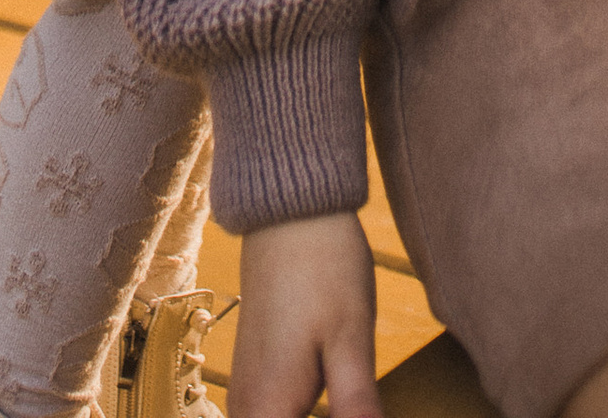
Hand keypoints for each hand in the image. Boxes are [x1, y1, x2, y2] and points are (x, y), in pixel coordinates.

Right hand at [229, 209, 378, 417]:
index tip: (356, 414)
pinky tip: (338, 407)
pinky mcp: (259, 376)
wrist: (289, 211)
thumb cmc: (324, 267)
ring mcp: (250, 392)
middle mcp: (249, 408)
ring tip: (352, 401)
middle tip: (358, 405)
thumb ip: (357, 404)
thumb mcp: (351, 338)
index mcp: (269, 409)